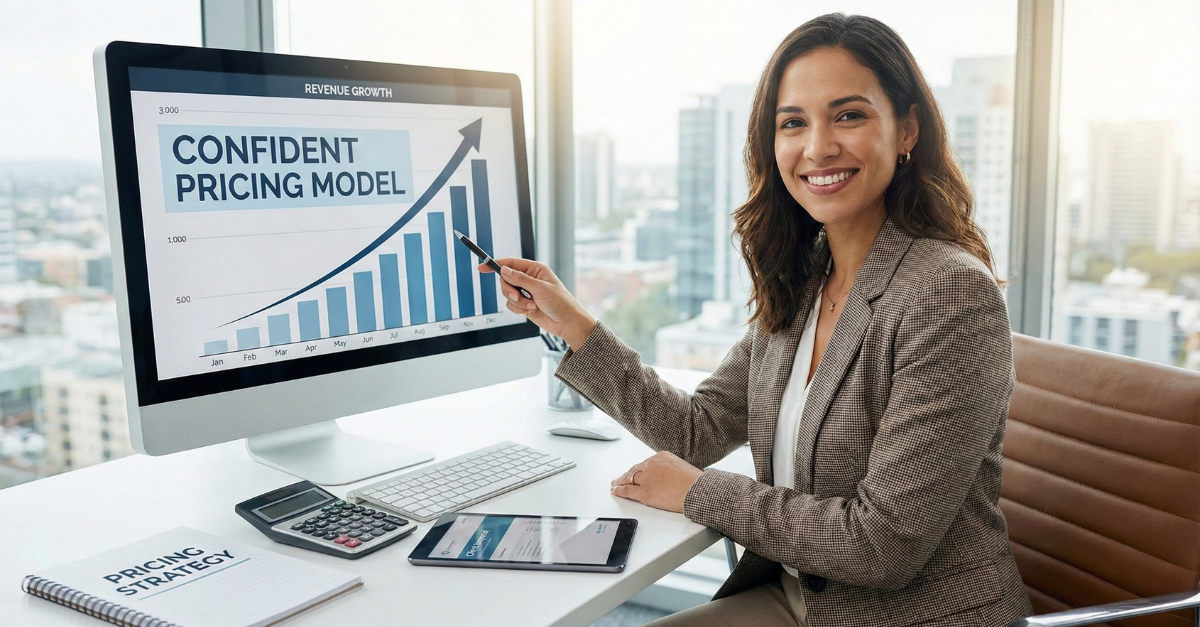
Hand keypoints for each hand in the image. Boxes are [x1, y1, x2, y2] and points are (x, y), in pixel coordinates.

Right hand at [480, 258, 596, 349]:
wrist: (567, 323)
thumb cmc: (561, 303)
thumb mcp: (540, 288)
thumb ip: (520, 279)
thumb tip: (504, 270)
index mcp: (535, 269)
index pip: (511, 263)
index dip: (496, 264)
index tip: (482, 267)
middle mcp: (529, 279)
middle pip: (505, 280)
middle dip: (510, 290)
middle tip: (518, 297)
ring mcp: (526, 292)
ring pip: (507, 294)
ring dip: (517, 302)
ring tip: (531, 305)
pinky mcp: (524, 304)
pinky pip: (511, 305)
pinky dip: (519, 309)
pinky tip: (531, 310)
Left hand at [610, 451, 702, 512]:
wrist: (696, 490)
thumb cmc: (695, 482)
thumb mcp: (682, 467)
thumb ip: (671, 470)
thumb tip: (669, 477)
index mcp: (661, 456)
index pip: (646, 463)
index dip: (639, 469)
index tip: (635, 472)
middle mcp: (651, 465)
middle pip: (635, 470)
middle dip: (627, 474)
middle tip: (621, 477)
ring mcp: (646, 479)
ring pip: (628, 479)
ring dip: (620, 481)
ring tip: (615, 484)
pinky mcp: (644, 492)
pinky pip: (627, 491)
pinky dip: (619, 490)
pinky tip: (615, 491)